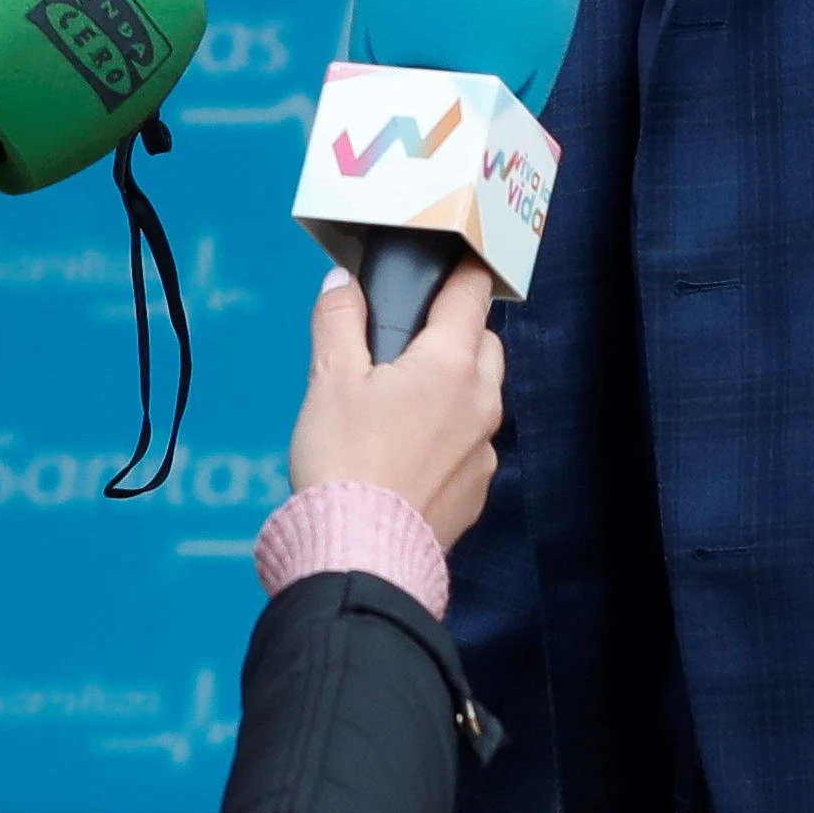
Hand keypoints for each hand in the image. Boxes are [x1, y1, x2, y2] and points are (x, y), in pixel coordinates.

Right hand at [287, 261, 504, 544]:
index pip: (470, 297)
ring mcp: (484, 450)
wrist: (360, 550)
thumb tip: (343, 284)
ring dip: (455, 386)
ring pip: (482, 396)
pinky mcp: (476, 491)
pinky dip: (450, 436)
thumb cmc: (344, 460)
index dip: (462, 273)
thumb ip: (339, 320)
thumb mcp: (329, 378)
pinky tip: (408, 450)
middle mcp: (480, 402)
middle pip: (484, 344)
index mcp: (450, 364)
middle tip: (412, 338)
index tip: (455, 262)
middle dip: (457, 331)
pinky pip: (472, 445)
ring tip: (403, 399)